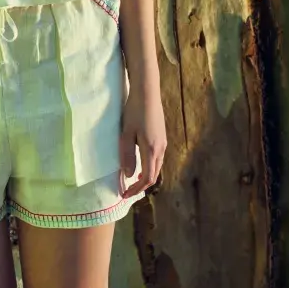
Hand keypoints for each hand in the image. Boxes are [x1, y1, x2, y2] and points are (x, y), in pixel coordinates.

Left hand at [118, 81, 166, 198]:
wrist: (147, 93)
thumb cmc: (134, 112)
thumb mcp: (126, 134)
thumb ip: (127, 155)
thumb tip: (129, 175)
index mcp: (151, 150)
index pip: (147, 178)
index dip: (136, 189)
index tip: (125, 194)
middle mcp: (161, 149)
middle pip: (154, 175)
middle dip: (141, 186)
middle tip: (128, 191)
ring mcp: (163, 142)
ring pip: (157, 167)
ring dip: (146, 176)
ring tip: (133, 181)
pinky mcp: (162, 137)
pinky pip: (157, 158)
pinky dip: (149, 167)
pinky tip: (141, 164)